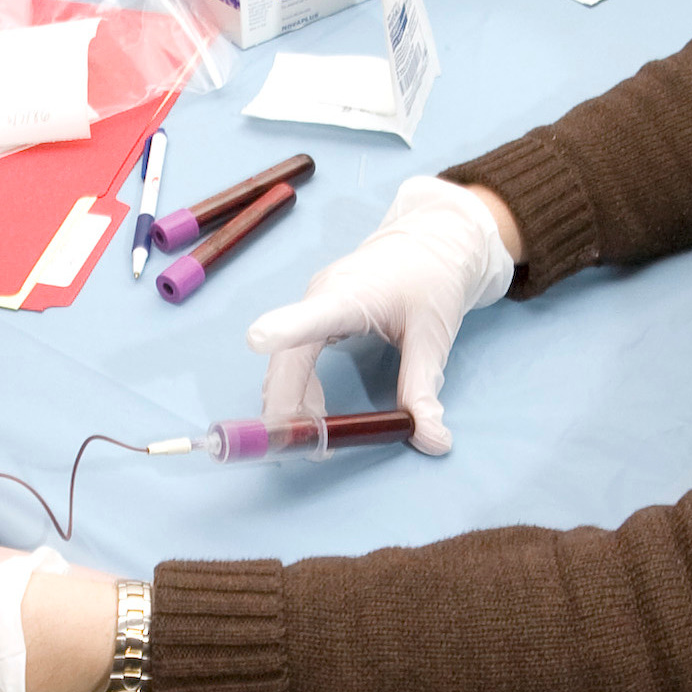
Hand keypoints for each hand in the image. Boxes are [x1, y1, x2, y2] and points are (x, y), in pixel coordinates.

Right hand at [246, 176, 514, 453]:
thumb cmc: (431, 282)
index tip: (256, 339)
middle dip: (287, 403)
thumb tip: (432, 442)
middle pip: (289, 355)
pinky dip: (299, 390)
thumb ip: (425, 389)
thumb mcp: (434, 337)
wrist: (429, 242)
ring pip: (287, 361)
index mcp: (351, 294)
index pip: (314, 315)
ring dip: (291, 402)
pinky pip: (295, 358)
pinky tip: (312, 418)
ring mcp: (313, 305)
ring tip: (313, 445)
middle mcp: (321, 297)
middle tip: (303, 449)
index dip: (284, 328)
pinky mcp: (316, 314)